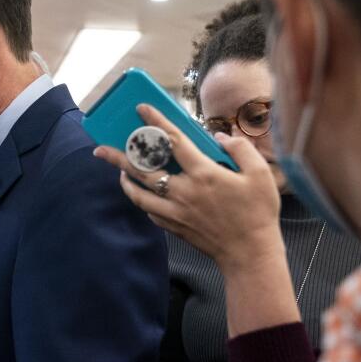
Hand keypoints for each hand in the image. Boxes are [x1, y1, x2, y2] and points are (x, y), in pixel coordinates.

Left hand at [93, 103, 282, 274]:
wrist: (250, 253)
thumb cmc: (258, 212)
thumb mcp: (260, 174)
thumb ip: (240, 148)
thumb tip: (219, 137)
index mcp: (203, 174)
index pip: (172, 140)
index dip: (155, 121)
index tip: (141, 108)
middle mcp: (183, 191)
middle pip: (142, 169)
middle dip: (118, 156)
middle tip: (100, 148)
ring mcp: (176, 211)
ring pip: (139, 194)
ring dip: (125, 180)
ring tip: (118, 170)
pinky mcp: (175, 227)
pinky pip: (150, 211)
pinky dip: (141, 200)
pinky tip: (140, 193)